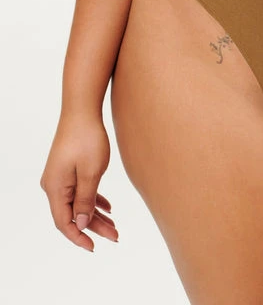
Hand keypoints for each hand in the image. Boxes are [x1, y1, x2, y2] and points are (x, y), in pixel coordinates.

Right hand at [39, 111, 118, 251]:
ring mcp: (60, 176)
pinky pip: (79, 190)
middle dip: (93, 227)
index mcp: (54, 188)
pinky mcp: (67, 168)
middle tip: (115, 236)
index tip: (94, 247)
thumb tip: (79, 225)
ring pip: (77, 203)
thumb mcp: (91, 172)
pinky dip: (93, 199)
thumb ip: (85, 200)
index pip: (63, 222)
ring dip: (95, 214)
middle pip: (72, 214)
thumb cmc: (87, 138)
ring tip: (115, 226)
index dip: (78, 237)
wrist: (82, 109)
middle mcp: (53, 185)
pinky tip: (109, 207)